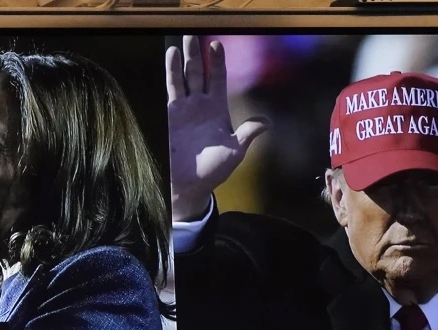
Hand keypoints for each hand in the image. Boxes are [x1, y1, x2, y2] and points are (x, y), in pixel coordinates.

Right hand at [166, 35, 269, 221]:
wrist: (188, 184)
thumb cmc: (213, 170)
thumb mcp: (235, 152)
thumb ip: (248, 134)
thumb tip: (267, 122)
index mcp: (217, 109)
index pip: (219, 79)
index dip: (219, 62)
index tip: (218, 44)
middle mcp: (200, 105)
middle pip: (200, 73)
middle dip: (198, 54)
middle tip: (195, 35)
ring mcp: (184, 109)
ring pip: (184, 78)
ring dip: (183, 60)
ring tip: (183, 42)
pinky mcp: (171, 115)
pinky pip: (171, 90)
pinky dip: (171, 73)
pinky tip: (170, 58)